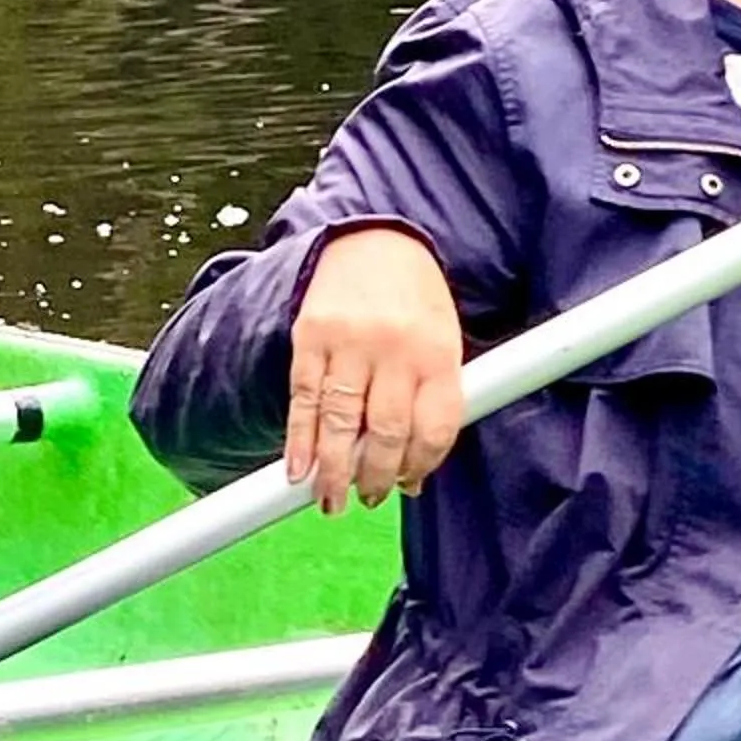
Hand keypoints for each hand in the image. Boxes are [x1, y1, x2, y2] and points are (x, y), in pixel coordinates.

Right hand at [285, 227, 463, 512]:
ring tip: (331, 501)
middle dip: (375, 478)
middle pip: (385, 432)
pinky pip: (303, 399)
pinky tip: (296, 471)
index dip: (419, 467)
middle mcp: (395, 348)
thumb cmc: (415, 301)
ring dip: (333, 471)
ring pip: (339, 422)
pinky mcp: (310, 336)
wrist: (373, 238)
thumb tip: (413, 473)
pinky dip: (298, 440)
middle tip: (368, 499)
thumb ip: (434, 400)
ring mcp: (349, 341)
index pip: (433, 429)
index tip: (407, 485)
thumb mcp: (444, 341)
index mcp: (438, 352)